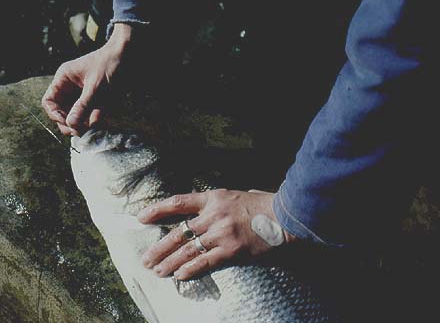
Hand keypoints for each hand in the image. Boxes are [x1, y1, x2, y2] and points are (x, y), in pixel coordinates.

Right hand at [41, 24, 132, 134]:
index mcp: (64, 79)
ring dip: (82, 124)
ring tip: (89, 130)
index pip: (50, 101)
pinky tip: (98, 125)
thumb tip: (70, 124)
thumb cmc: (110, 65)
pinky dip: (93, 121)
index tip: (66, 123)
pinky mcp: (97, 100)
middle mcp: (71, 87)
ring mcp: (84, 94)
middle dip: (69, 122)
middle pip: (62, 111)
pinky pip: (91, 114)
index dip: (55, 114)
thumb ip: (83, 106)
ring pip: (77, 115)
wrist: (130, 56)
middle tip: (79, 131)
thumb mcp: (96, 87)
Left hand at [137, 189, 295, 279]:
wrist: (285, 215)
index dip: (157, 210)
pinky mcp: (232, 250)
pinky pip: (205, 262)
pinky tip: (179, 276)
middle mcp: (214, 215)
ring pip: (188, 250)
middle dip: (159, 247)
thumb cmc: (261, 204)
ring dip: (170, 262)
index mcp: (213, 198)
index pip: (179, 202)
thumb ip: (216, 202)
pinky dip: (190, 270)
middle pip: (179, 232)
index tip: (142, 218)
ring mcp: (222, 233)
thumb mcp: (235, 194)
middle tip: (146, 259)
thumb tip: (203, 209)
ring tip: (157, 271)